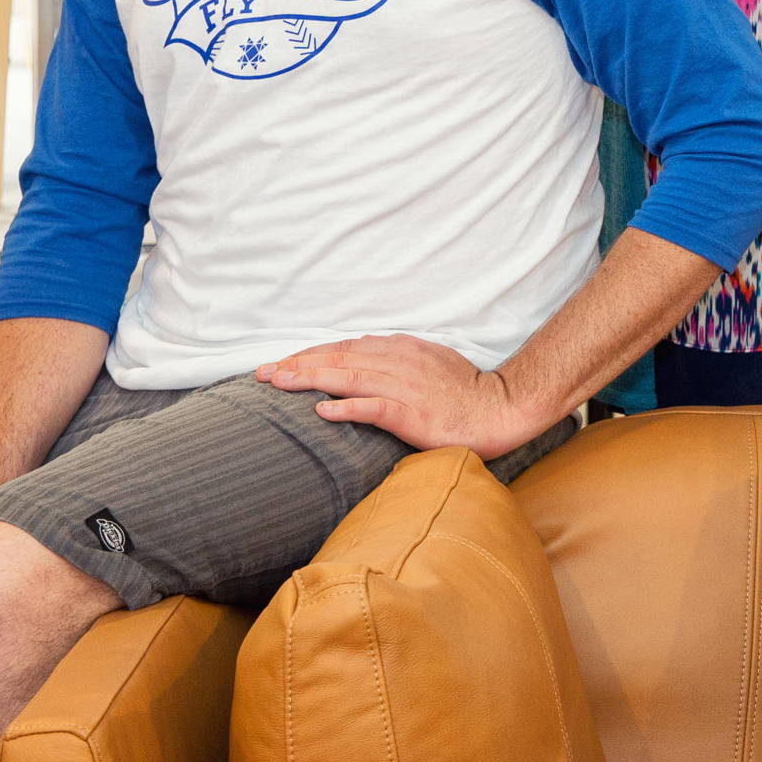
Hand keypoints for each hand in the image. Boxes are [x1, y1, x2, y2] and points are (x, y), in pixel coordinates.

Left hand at [254, 334, 538, 455]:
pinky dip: (348, 407)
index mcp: (400, 349)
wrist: (500, 408)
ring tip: (278, 383)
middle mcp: (399, 362)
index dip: (309, 354)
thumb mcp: (428, 361)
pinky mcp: (414, 414)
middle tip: (261, 373)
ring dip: (310, 379)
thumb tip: (360, 353)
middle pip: (338, 359)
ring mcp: (406, 387)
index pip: (344, 347)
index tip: (279, 363)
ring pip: (349, 378)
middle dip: (297, 364)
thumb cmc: (463, 391)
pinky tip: (323, 411)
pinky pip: (375, 408)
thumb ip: (393, 357)